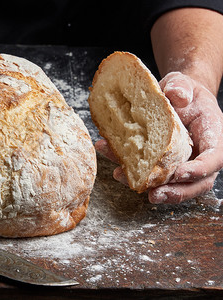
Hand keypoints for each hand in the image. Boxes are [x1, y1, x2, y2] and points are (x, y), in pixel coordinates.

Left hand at [95, 72, 222, 203]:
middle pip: (197, 182)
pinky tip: (117, 170)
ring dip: (154, 190)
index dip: (199, 169)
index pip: (214, 157)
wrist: (172, 96)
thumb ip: (181, 87)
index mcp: (211, 133)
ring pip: (174, 184)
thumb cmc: (181, 91)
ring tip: (135, 188)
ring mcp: (182, 161)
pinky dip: (134, 175)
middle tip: (155, 196)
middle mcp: (200, 152)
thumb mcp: (182, 82)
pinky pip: (152, 174)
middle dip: (177, 192)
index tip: (180, 174)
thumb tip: (176, 96)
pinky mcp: (163, 164)